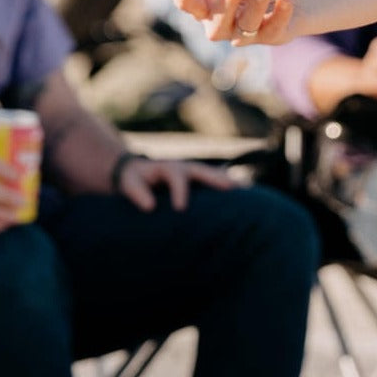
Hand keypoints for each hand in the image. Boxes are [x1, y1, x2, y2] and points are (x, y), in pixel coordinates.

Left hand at [115, 156, 233, 211]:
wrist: (137, 171)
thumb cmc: (133, 180)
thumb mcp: (129, 184)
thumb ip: (138, 193)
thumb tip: (150, 207)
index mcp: (167, 167)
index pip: (176, 177)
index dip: (180, 192)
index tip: (180, 209)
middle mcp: (185, 167)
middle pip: (204, 171)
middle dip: (218, 179)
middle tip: (232, 188)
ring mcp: (194, 172)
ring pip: (214, 175)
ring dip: (229, 182)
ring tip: (246, 191)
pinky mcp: (199, 180)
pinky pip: (216, 181)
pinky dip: (229, 187)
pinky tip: (244, 196)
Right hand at [174, 0, 294, 44]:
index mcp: (208, 5)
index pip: (189, 5)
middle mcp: (221, 25)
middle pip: (216, 26)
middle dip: (226, 5)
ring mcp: (245, 35)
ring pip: (246, 28)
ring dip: (254, 7)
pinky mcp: (270, 37)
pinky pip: (272, 30)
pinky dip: (279, 15)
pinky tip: (286, 0)